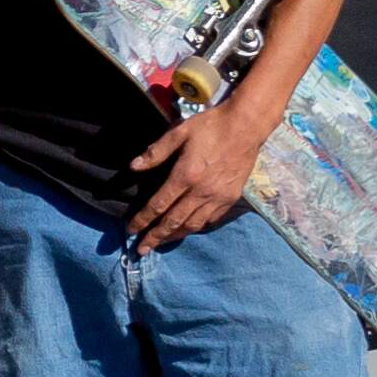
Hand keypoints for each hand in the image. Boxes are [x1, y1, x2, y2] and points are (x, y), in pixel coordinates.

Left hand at [126, 73, 286, 251]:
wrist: (246, 126)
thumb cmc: (211, 126)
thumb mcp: (179, 132)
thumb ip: (156, 152)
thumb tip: (133, 167)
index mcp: (186, 175)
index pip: (159, 205)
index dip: (143, 219)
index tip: (131, 230)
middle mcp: (202, 192)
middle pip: (174, 222)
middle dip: (155, 237)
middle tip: (142, 250)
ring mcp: (218, 197)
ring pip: (193, 225)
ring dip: (175, 236)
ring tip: (161, 243)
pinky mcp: (231, 198)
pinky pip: (210, 219)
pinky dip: (196, 227)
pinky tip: (188, 229)